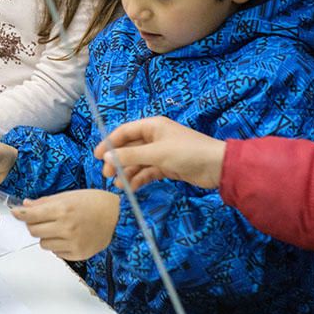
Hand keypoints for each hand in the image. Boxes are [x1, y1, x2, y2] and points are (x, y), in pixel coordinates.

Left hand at [14, 189, 119, 260]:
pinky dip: (58, 245)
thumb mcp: (68, 196)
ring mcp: (72, 243)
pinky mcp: (78, 254)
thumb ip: (45, 202)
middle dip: (33, 225)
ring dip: (46, 236)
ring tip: (60, 227)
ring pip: (43, 244)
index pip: (31, 216)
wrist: (118, 217)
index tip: (15, 213)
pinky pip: (56, 252)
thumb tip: (25, 205)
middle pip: (33, 231)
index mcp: (62, 210)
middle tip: (42, 219)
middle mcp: (66, 228)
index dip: (19, 214)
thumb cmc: (94, 202)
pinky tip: (69, 236)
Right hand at [93, 116, 225, 190]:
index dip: (109, 143)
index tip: (96, 156)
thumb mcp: (156, 153)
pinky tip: (132, 187)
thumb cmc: (186, 153)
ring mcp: (161, 152)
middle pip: (129, 148)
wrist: (217, 167)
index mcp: (152, 126)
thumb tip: (106, 157)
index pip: (124, 132)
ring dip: (128, 172)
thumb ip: (130, 155)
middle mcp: (155, 137)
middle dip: (118, 161)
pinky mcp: (167, 166)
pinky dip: (140, 178)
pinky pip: (148, 171)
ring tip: (119, 185)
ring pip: (138, 162)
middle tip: (107, 175)